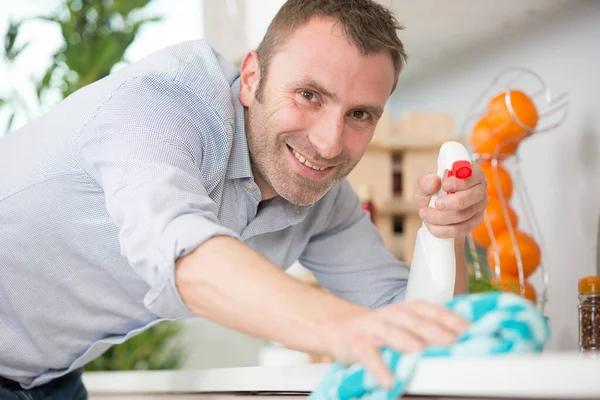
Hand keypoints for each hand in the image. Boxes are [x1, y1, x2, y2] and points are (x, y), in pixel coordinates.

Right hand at [323, 300, 468, 388]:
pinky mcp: (357, 343)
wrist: (341, 329)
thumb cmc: (382, 331)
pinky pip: (368, 355)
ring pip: (392, 333)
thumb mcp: (407, 324)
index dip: (453, 321)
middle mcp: (393, 314)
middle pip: (417, 321)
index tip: (472, 333)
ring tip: (420, 353)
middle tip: (454, 344)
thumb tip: (466, 345)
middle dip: (436, 331)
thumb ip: (431, 330)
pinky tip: (389, 380)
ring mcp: (374, 327)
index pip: (435, 311)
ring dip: (407, 342)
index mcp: (410, 309)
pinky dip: (378, 368)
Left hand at [413, 162, 487, 237]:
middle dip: (453, 202)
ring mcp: (479, 206)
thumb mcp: (422, 184)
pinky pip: (462, 229)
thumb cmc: (430, 192)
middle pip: (474, 196)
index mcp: (471, 172)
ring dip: (441, 217)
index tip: (445, 185)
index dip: (461, 181)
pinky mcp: (474, 222)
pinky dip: (443, 229)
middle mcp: (479, 188)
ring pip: (465, 215)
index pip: (474, 174)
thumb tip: (434, 182)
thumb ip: (425, 181)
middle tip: (436, 204)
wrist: (431, 210)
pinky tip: (431, 225)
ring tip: (425, 213)